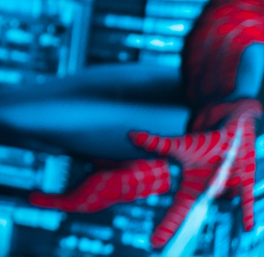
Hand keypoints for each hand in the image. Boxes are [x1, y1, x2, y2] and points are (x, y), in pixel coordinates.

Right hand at [130, 98, 259, 248]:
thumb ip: (157, 144)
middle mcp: (209, 194)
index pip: (177, 212)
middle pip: (192, 215)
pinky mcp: (243, 181)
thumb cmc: (206, 144)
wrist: (231, 135)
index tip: (154, 242)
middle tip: (159, 243)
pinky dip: (246, 212)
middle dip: (177, 229)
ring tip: (214, 171)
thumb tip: (132, 135)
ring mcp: (226, 190)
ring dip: (216, 188)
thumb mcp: (180, 145)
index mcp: (192, 190)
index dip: (167, 227)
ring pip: (218, 198)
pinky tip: (247, 226)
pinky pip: (245, 199)